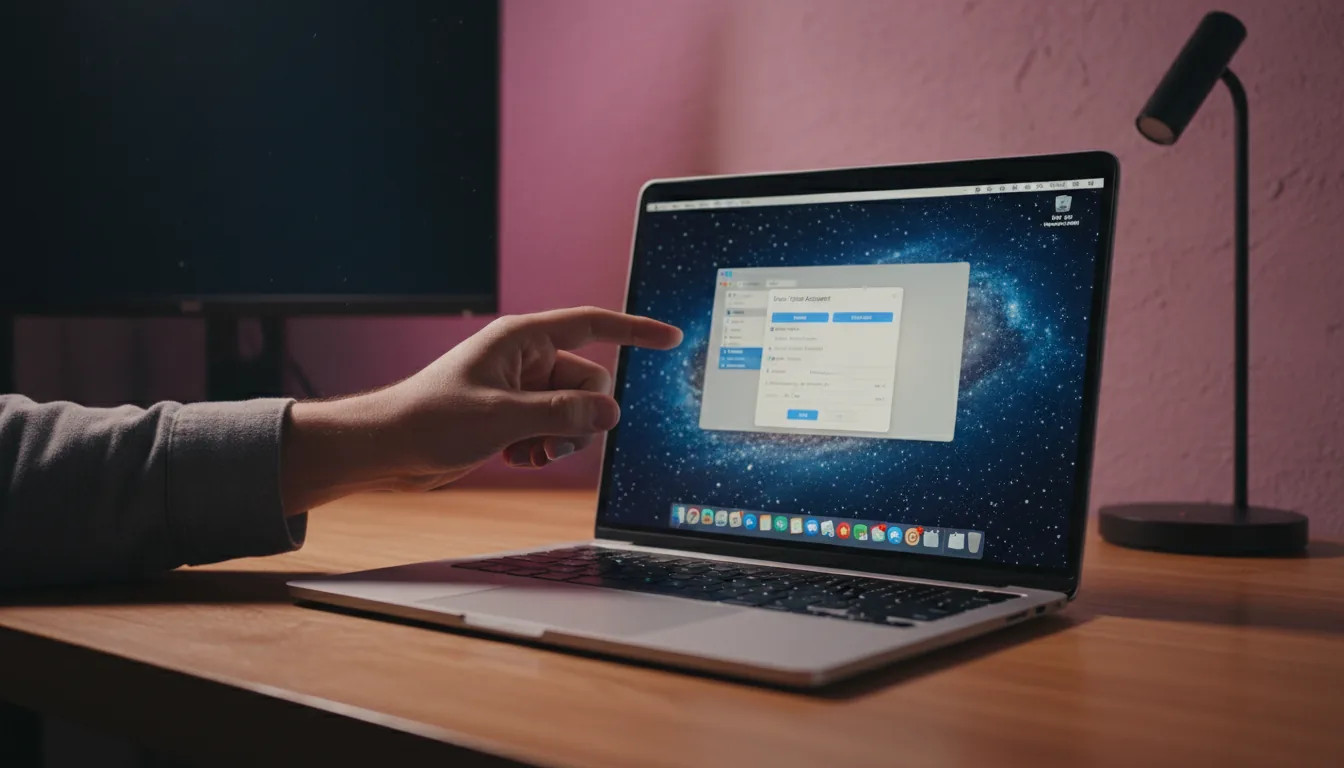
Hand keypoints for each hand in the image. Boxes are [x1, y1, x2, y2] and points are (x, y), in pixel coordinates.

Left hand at [280, 307, 682, 512]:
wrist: (387, 448)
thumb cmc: (428, 419)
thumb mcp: (502, 418)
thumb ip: (562, 413)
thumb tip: (610, 412)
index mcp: (523, 340)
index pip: (593, 326)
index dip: (635, 331)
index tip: (669, 337)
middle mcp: (526, 360)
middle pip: (590, 383)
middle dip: (580, 417)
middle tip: (549, 441)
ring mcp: (522, 390)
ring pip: (575, 413)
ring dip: (561, 439)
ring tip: (526, 452)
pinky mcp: (514, 416)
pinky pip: (556, 430)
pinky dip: (545, 448)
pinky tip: (515, 457)